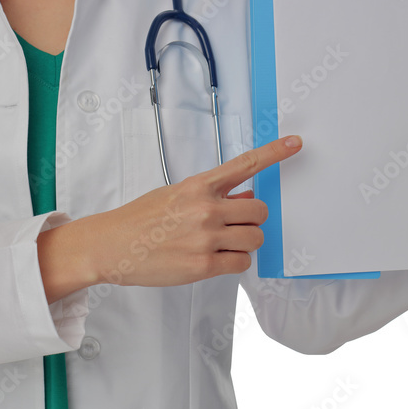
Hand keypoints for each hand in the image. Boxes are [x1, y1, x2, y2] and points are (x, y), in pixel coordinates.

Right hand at [85, 135, 302, 288]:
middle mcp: (205, 208)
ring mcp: (205, 237)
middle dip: (252, 221)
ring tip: (221, 245)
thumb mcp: (177, 196)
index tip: (295, 143)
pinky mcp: (203, 265)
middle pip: (260, 212)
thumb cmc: (142, 220)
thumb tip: (247, 197)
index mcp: (198, 186)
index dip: (274, 153)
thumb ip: (214, 196)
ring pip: (255, 239)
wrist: (112, 245)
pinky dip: (234, 262)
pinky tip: (215, 260)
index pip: (245, 164)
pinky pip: (241, 263)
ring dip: (245, 243)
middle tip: (235, 227)